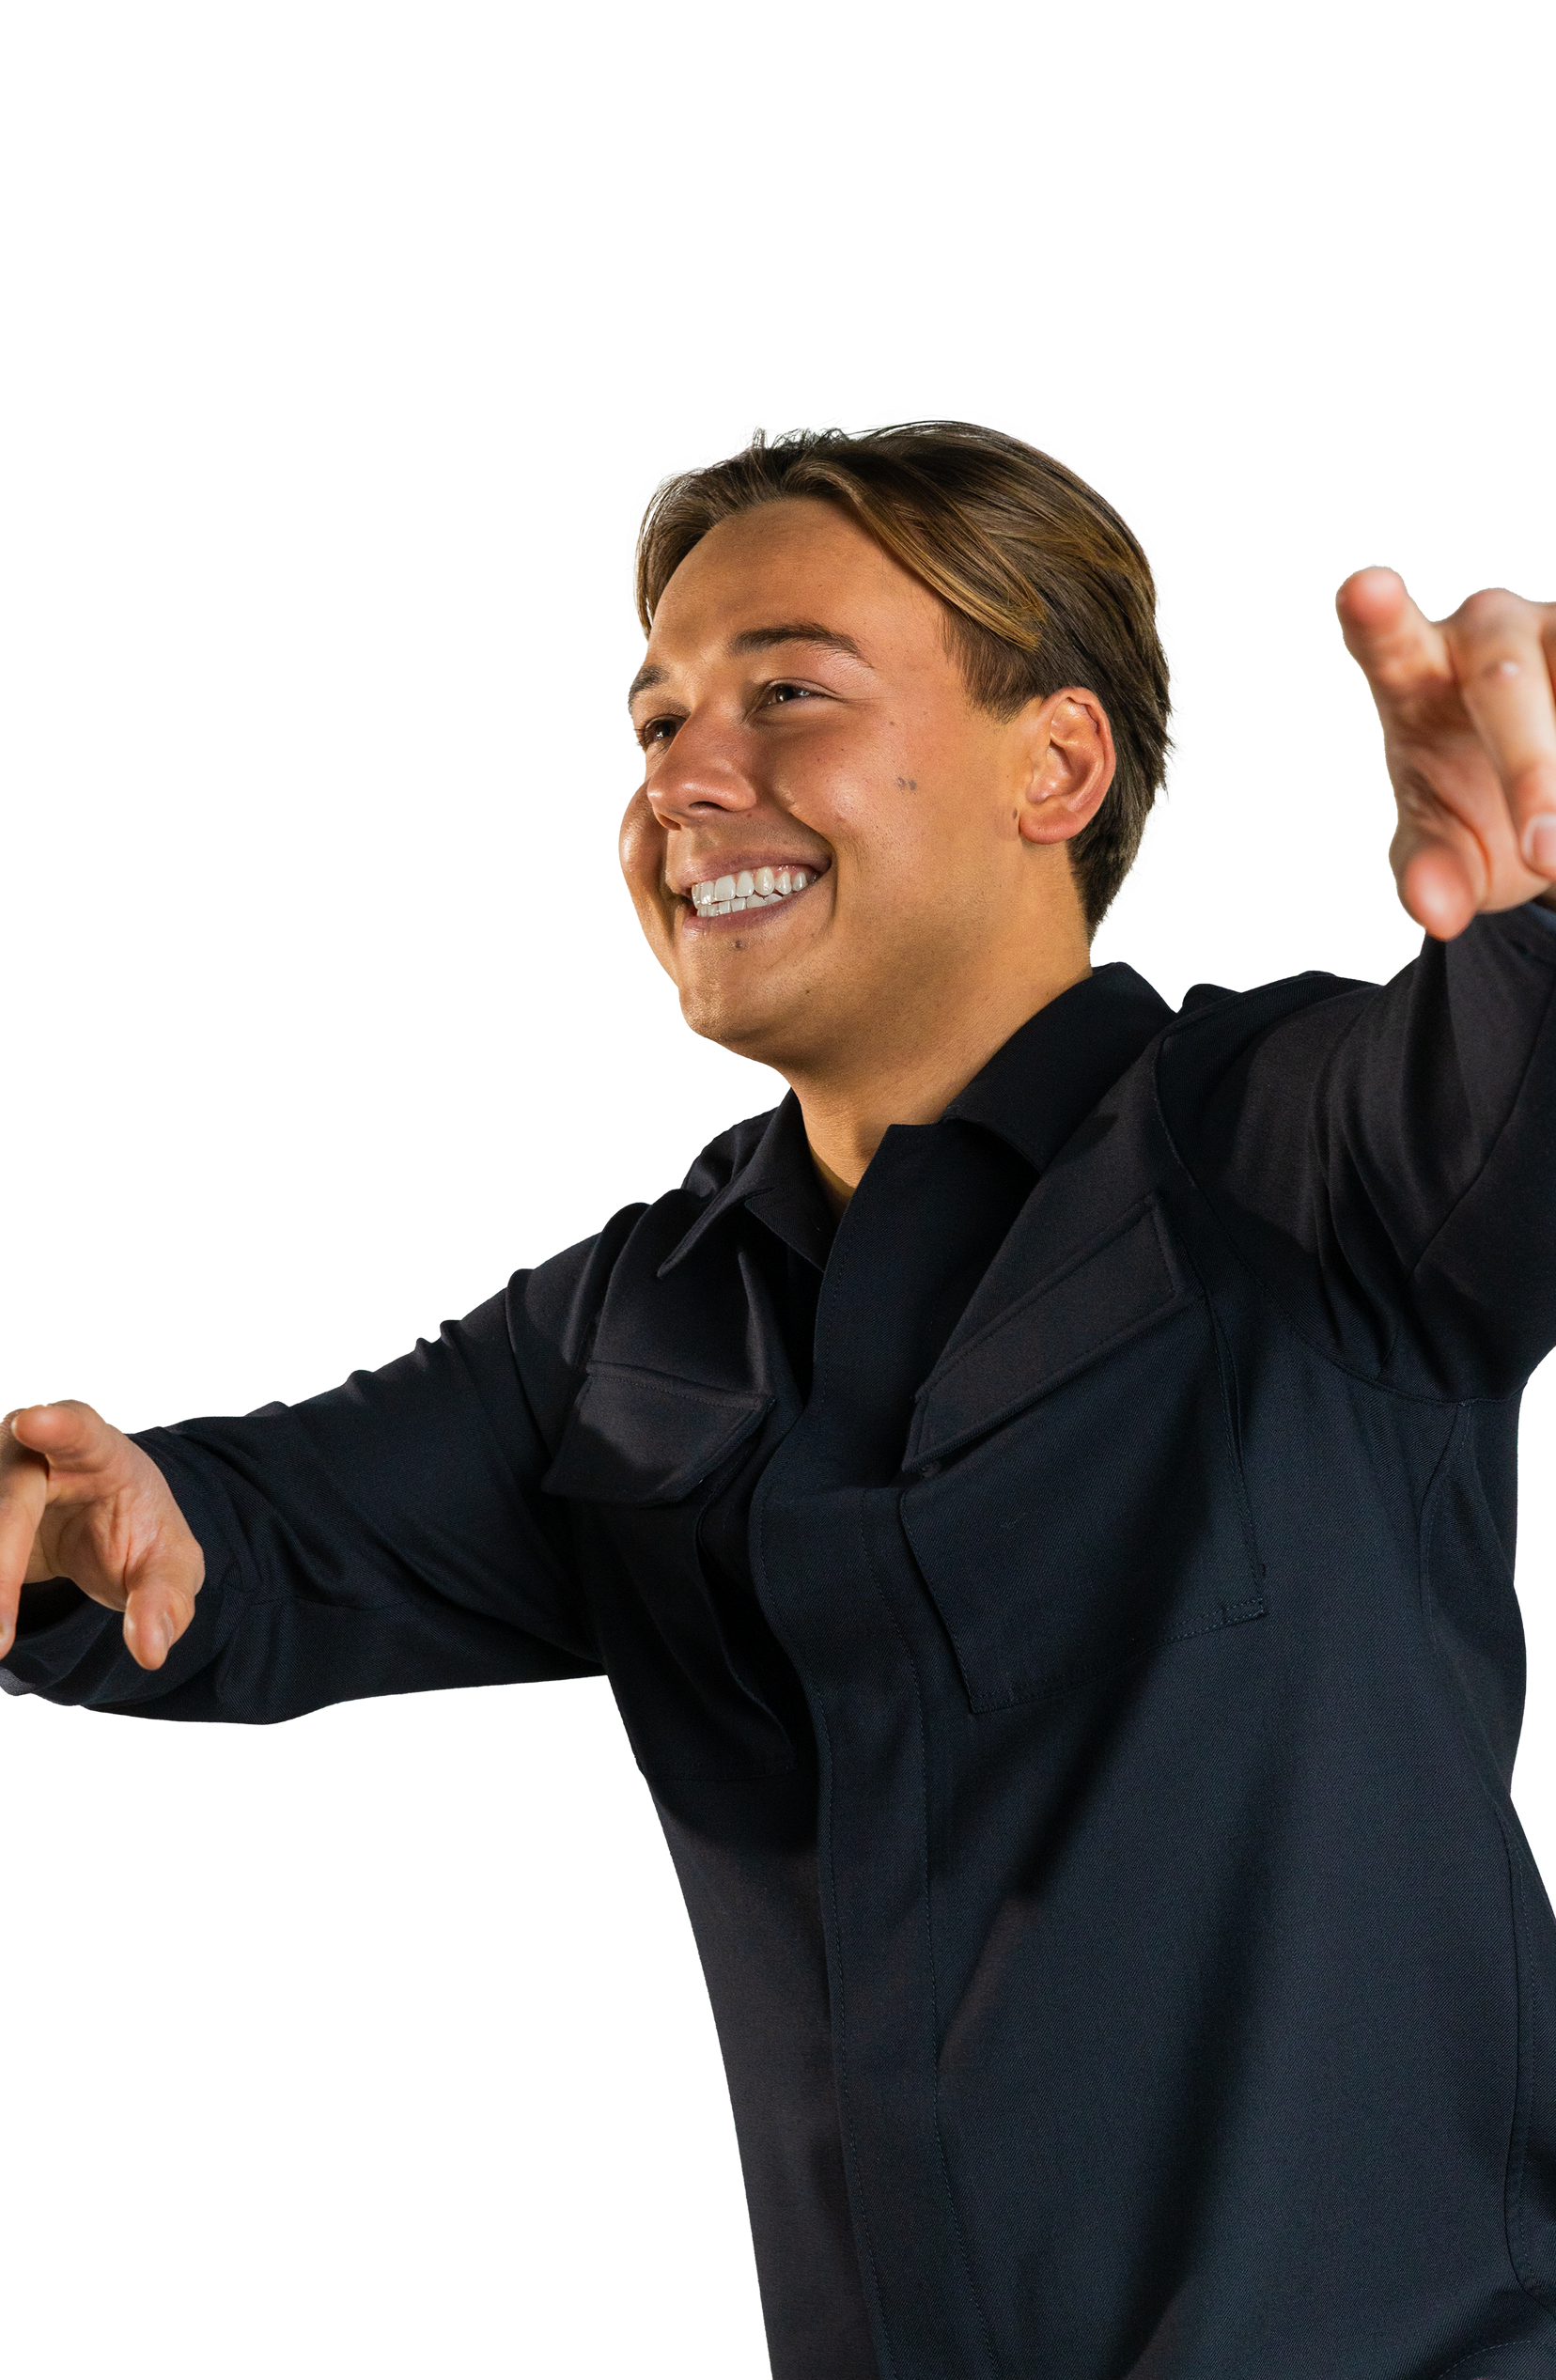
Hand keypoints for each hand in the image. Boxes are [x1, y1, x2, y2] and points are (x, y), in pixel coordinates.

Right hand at [0, 1402, 203, 1668]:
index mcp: (96, 1450)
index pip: (75, 1430)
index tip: (30, 1423)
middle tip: (0, 1641)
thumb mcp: (168, 1567)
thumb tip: (151, 1651)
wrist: (97, 1526)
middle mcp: (28, 1450)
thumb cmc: (137, 1534)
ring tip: (0, 1643)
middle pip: (6, 1497)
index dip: (55, 1427)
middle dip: (1, 1562)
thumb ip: (165, 1602)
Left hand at [1336, 568, 1555, 939]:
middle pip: (1506, 682)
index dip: (1377, 615)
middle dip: (1530, 770)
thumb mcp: (1445, 850)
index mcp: (1416, 673)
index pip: (1387, 640)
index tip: (1366, 588)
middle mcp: (1489, 631)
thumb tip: (1436, 911)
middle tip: (1544, 855)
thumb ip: (1430, 874)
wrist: (1547, 797)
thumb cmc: (1472, 804)